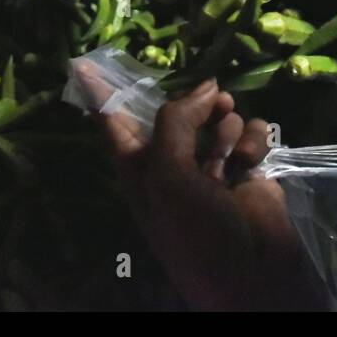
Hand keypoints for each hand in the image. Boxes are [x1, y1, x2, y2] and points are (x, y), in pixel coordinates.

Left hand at [98, 80, 310, 309]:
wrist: (252, 275)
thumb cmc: (195, 230)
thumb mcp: (167, 174)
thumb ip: (176, 121)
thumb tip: (209, 89)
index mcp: (141, 167)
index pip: (114, 122)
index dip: (101, 93)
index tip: (83, 61)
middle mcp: (174, 163)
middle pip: (177, 112)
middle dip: (195, 103)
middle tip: (214, 97)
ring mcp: (214, 164)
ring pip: (219, 117)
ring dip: (227, 126)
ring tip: (232, 151)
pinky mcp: (250, 168)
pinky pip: (251, 132)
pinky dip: (253, 140)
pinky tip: (253, 160)